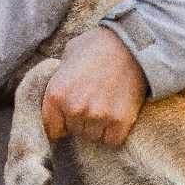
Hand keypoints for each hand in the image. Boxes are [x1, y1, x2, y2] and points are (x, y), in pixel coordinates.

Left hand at [43, 27, 146, 145]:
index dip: (61, 123)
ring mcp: (97, 116)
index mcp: (56, 94)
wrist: (132, 44)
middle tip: (92, 102)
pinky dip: (114, 132)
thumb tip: (57, 93)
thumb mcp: (68, 55)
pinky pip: (112, 140)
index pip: (51, 128)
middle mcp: (74, 108)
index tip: (68, 119)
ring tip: (105, 106)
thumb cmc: (98, 45)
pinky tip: (116, 115)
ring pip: (93, 136)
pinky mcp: (120, 121)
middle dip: (81, 121)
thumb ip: (58, 79)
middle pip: (74, 132)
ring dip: (98, 127)